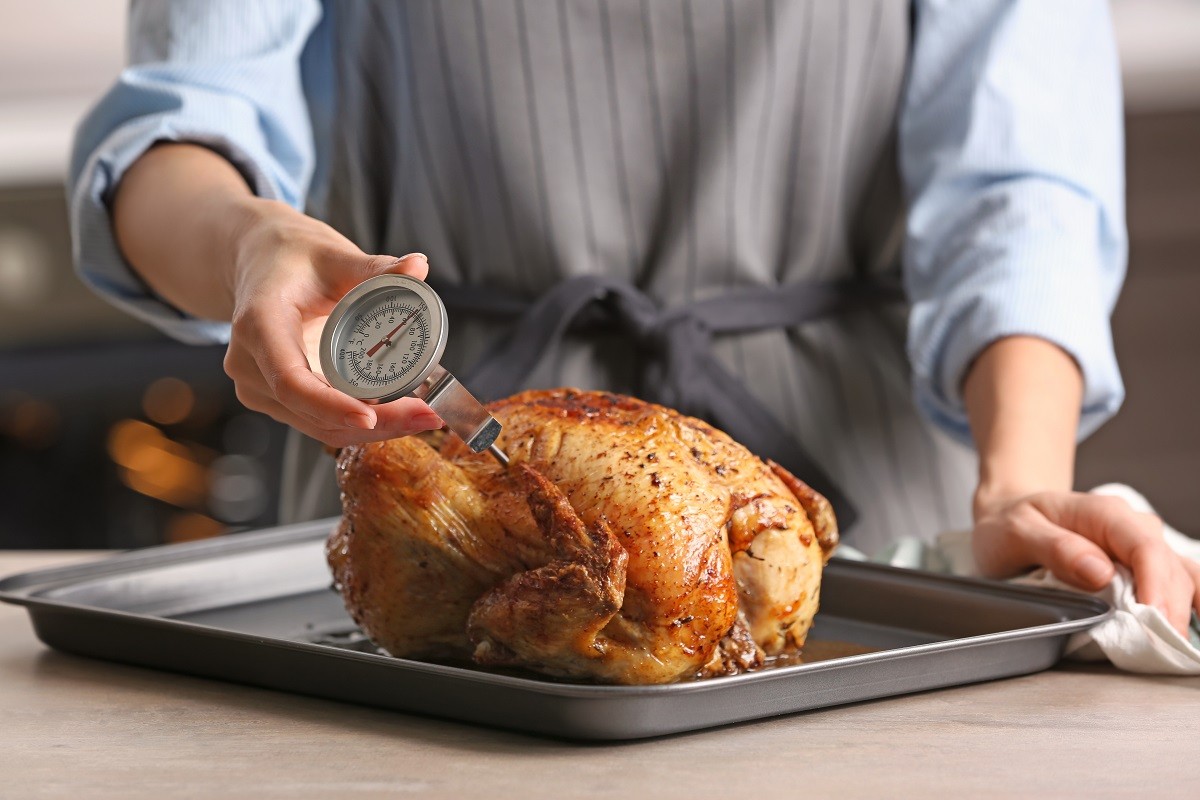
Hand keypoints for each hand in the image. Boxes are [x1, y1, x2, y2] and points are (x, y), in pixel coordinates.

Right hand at [223, 199, 442, 446]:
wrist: (260, 263)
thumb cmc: (292, 258)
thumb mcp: (334, 256)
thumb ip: (377, 267)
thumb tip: (419, 265)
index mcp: (259, 324)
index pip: (290, 380)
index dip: (329, 405)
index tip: (369, 417)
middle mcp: (250, 364)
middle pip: (311, 412)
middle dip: (374, 423)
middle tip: (427, 416)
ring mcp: (259, 387)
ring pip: (317, 426)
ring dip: (373, 429)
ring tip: (424, 416)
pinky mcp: (274, 399)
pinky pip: (318, 422)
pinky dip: (359, 423)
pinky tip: (399, 415)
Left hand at [972, 489, 1199, 635]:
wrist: (1008, 515)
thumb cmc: (1010, 522)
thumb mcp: (1017, 531)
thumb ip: (1056, 548)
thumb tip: (1099, 571)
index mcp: (1104, 513)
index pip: (1145, 548)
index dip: (1156, 587)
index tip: (1153, 621)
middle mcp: (1132, 527)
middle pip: (1170, 569)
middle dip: (1169, 610)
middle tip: (1159, 649)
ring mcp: (1140, 547)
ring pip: (1180, 579)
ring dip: (1180, 613)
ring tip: (1170, 648)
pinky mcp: (1141, 567)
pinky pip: (1175, 585)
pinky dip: (1182, 608)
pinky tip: (1179, 634)